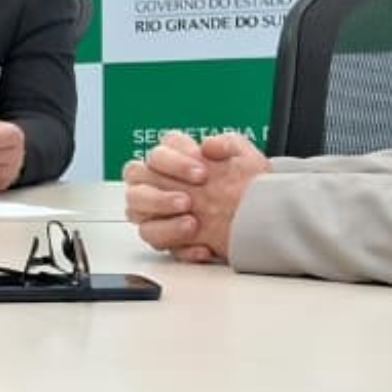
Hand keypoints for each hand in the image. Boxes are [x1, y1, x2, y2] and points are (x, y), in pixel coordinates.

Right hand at [122, 131, 268, 261]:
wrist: (258, 214)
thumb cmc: (243, 182)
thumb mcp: (243, 157)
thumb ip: (227, 144)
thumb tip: (210, 145)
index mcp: (169, 157)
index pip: (158, 153)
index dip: (175, 163)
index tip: (202, 174)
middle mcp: (153, 181)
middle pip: (134, 178)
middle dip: (159, 193)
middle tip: (187, 202)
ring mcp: (152, 209)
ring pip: (134, 211)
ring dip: (162, 220)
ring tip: (192, 224)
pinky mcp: (161, 236)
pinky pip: (156, 242)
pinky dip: (180, 246)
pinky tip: (202, 248)